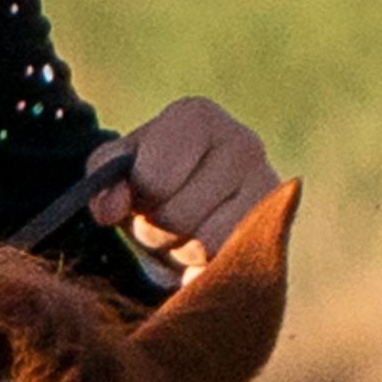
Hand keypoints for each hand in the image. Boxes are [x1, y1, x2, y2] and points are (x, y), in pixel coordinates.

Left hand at [95, 94, 278, 266]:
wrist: (192, 208)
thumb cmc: (148, 184)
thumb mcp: (114, 174)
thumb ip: (102, 182)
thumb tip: (111, 208)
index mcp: (195, 117)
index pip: (154, 179)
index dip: (136, 199)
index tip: (140, 194)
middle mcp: (243, 141)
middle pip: (176, 216)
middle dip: (156, 229)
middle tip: (162, 218)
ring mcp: (269, 183)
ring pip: (204, 244)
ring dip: (181, 251)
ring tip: (185, 231)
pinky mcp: (279, 226)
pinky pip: (228, 262)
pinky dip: (206, 265)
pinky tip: (208, 245)